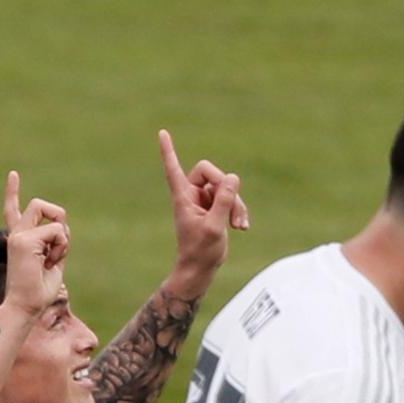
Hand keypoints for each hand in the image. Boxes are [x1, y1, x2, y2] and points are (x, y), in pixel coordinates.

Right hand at [0, 171, 70, 315]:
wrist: (26, 307)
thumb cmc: (39, 291)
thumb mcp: (53, 261)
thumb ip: (56, 241)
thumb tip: (63, 226)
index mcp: (19, 240)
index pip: (13, 211)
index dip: (12, 193)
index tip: (13, 175)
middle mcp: (16, 235)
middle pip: (40, 204)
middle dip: (58, 217)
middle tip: (58, 246)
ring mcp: (18, 236)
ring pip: (51, 214)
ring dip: (62, 235)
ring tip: (53, 258)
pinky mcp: (24, 240)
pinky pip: (57, 230)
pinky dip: (61, 246)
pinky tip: (50, 262)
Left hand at [158, 130, 245, 299]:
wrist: (200, 269)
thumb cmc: (200, 252)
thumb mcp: (214, 227)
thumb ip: (223, 201)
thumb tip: (233, 177)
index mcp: (182, 197)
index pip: (174, 169)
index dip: (168, 151)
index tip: (161, 132)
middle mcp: (191, 195)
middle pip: (211, 172)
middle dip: (227, 188)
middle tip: (232, 211)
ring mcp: (204, 200)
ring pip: (226, 186)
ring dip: (237, 204)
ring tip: (239, 225)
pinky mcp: (215, 207)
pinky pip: (232, 198)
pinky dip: (239, 210)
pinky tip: (242, 227)